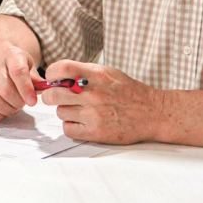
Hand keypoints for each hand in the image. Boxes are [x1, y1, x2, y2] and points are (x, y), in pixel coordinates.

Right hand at [0, 45, 40, 121]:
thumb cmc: (15, 62)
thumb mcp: (29, 64)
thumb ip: (37, 80)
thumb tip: (47, 92)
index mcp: (11, 55)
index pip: (18, 72)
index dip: (26, 89)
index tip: (33, 102)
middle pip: (5, 90)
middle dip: (18, 102)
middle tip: (24, 103)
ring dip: (9, 109)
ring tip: (15, 105)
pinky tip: (4, 110)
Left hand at [39, 60, 164, 144]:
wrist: (151, 113)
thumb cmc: (128, 91)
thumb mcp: (108, 72)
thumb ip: (83, 72)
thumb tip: (57, 76)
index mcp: (96, 75)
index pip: (60, 69)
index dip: (51, 74)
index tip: (53, 80)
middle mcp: (93, 94)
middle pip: (53, 95)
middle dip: (52, 96)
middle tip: (58, 97)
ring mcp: (94, 114)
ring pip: (60, 113)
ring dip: (66, 111)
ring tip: (80, 110)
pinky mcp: (95, 132)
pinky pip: (68, 129)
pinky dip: (72, 126)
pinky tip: (82, 121)